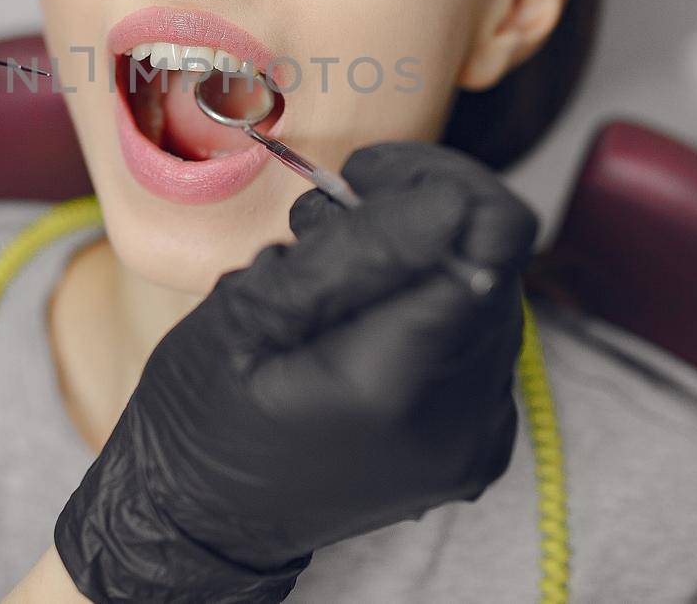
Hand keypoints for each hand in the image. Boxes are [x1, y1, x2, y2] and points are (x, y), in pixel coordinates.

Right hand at [55, 141, 536, 602]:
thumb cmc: (202, 415)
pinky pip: (477, 332)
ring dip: (419, 257)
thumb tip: (448, 202)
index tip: (363, 176)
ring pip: (489, 285)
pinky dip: (425, 302)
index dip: (435, 180)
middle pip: (495, 253)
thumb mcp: (244, 315)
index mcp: (397, 385)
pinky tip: (359, 319)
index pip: (491, 235)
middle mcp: (461, 418)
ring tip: (327, 277)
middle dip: (417, 214)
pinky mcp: (480, 438)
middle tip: (324, 227)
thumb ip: (354, 255)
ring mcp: (478, 435)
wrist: (206, 519)